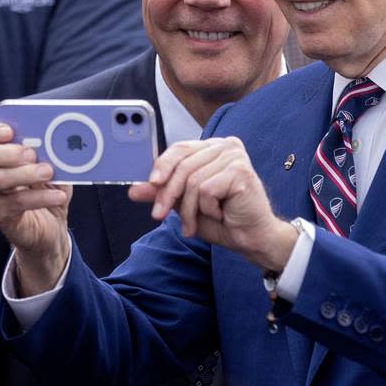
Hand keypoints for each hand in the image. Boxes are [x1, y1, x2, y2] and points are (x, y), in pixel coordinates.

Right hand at [0, 121, 71, 293]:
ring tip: (48, 172)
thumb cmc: (50, 187)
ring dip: (24, 174)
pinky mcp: (2, 214)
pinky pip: (16, 203)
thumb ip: (51, 149)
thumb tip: (58, 137)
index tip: (9, 131)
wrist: (52, 226)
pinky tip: (59, 196)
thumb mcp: (54, 164)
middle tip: (31, 153)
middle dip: (6, 152)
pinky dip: (40, 197)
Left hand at [129, 137, 297, 271]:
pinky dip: (207, 209)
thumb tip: (133, 190)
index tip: (150, 185)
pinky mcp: (240, 171)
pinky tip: (219, 215)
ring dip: (188, 209)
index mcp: (212, 147)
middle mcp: (225, 146)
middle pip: (183, 165)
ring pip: (192, 181)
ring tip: (192, 225)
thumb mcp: (184, 204)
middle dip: (167, 194)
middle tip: (158, 215)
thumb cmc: (222, 220)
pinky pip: (206, 190)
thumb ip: (161, 193)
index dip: (162, 166)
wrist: (252, 239)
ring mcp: (234, 156)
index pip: (180, 148)